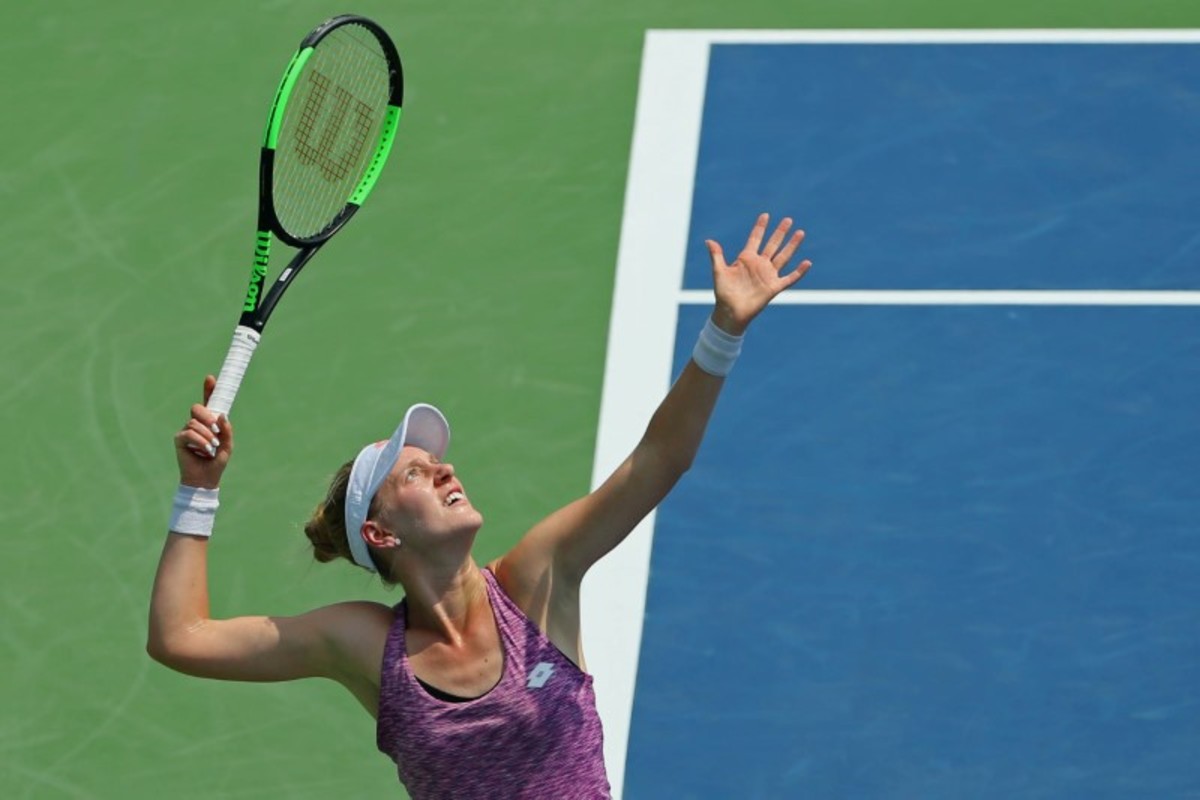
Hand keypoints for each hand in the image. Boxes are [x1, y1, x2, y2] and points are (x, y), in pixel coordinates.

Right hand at [174, 375, 233, 489]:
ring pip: (195, 422)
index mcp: (209, 423)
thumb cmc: (216, 462)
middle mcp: (197, 424)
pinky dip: (200, 441)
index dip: (209, 390)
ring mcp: (186, 431)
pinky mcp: (179, 439)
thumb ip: (226, 430)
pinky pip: (189, 433)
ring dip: (207, 434)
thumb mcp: (227, 445)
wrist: (206, 479)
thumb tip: (221, 415)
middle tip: (216, 428)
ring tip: (212, 447)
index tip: (210, 378)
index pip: (208, 403)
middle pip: (197, 408)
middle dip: (207, 416)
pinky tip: (205, 450)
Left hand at [706, 213, 811, 334]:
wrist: (730, 312)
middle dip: (780, 232)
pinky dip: (799, 272)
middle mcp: (759, 264)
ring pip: (783, 257)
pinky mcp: (774, 287)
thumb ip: (716, 256)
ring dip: (792, 245)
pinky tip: (807, 262)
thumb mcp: (719, 272)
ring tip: (800, 233)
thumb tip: (709, 241)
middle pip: (773, 244)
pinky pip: (789, 278)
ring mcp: (768, 275)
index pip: (755, 239)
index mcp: (746, 259)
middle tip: (788, 220)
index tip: (765, 215)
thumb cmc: (723, 293)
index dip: (760, 228)